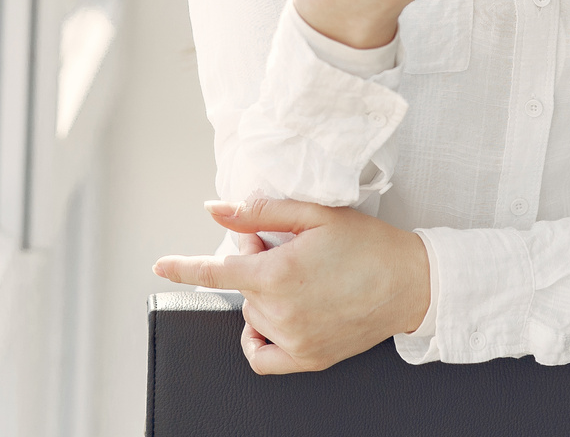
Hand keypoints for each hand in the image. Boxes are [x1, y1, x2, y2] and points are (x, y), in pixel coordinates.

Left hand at [152, 198, 430, 373]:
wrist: (411, 284)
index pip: (216, 273)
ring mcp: (295, 341)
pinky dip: (260, 338)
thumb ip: (259, 213)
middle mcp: (282, 312)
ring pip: (254, 315)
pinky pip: (263, 356)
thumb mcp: (315, 214)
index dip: (184, 267)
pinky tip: (274, 320)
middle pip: (242, 287)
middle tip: (289, 248)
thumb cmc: (368, 244)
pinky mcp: (309, 359)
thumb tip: (216, 210)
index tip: (159, 265)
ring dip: (264, 296)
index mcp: (279, 274)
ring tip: (302, 277)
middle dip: (255, 264)